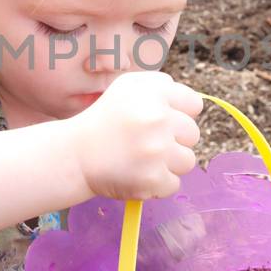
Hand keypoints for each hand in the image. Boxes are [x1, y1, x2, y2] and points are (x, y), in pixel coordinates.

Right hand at [71, 72, 201, 200]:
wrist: (76, 155)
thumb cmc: (106, 120)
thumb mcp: (128, 88)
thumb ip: (162, 87)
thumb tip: (193, 104)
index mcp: (154, 92)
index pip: (194, 105)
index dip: (179, 114)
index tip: (160, 121)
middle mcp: (157, 118)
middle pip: (193, 134)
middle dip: (174, 140)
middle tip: (147, 142)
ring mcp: (156, 150)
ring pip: (188, 161)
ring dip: (168, 163)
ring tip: (143, 159)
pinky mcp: (153, 179)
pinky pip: (173, 184)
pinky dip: (157, 183)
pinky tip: (137, 174)